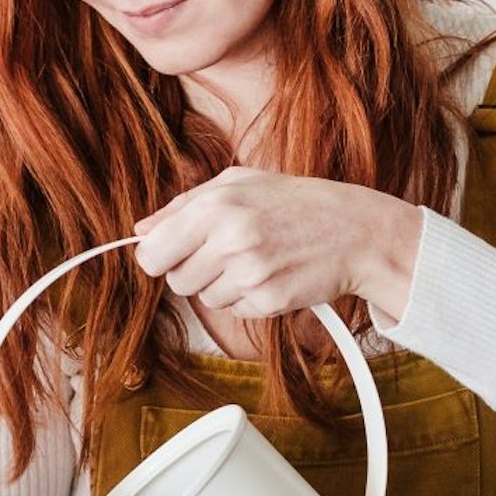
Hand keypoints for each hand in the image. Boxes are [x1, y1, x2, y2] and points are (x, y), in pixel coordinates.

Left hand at [131, 166, 421, 323]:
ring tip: (255, 259)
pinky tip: (271, 275)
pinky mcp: (268, 302)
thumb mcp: (238, 183)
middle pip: (176, 281)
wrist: (354, 230)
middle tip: (225, 254)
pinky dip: (247, 299)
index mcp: (215, 206)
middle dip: (193, 272)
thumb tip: (140, 231)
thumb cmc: (295, 202)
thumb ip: (183, 206)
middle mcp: (229, 239)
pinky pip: (234, 311)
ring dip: (222, 285)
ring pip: (204, 299)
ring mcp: (250, 274)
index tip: (173, 254)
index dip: (159, 257)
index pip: (151, 254)